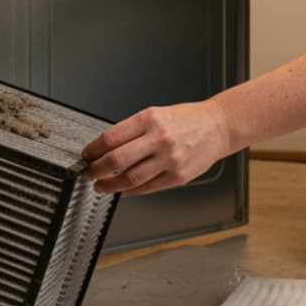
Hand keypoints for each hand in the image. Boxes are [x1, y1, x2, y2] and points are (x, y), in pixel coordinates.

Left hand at [80, 99, 235, 195]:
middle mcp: (159, 138)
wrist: (219, 126)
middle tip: (88, 173)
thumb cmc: (188, 119)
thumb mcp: (157, 114)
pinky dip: (130, 191)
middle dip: (96, 170)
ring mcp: (170, 159)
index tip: (86, 155)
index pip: (111, 137)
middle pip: (116, 159)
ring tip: (102, 185)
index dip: (93, 149)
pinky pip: (148, 188)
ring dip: (110, 185)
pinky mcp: (178, 176)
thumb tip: (107, 148)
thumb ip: (134, 130)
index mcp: (150, 119)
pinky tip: (123, 190)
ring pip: (130, 178)